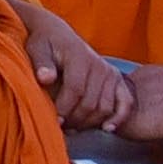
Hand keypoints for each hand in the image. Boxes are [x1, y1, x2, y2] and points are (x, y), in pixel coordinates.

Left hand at [12, 3, 117, 120]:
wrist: (58, 34)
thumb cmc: (45, 43)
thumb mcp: (36, 48)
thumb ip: (41, 63)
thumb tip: (45, 78)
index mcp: (79, 56)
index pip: (75, 89)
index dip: (65, 108)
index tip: (54, 121)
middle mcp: (99, 65)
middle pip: (90, 102)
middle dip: (75, 119)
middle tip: (61, 128)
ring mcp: (110, 73)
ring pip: (105, 107)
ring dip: (90, 122)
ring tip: (73, 128)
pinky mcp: (118, 80)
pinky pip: (126, 103)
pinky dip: (119, 117)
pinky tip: (106, 128)